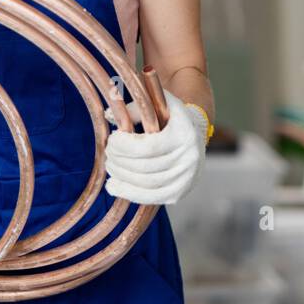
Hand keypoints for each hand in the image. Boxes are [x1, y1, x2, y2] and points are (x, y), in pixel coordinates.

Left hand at [103, 89, 206, 205]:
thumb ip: (137, 108)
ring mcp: (186, 178)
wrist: (195, 136)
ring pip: (146, 183)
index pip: (149, 147)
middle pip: (145, 166)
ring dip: (121, 176)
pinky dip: (128, 193)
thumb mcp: (159, 105)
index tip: (112, 139)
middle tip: (108, 153)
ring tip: (110, 166)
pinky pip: (150, 197)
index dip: (125, 146)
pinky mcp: (179, 193)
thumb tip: (109, 115)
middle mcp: (189, 158)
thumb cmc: (171, 119)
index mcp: (185, 134)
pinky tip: (112, 186)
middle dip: (120, 160)